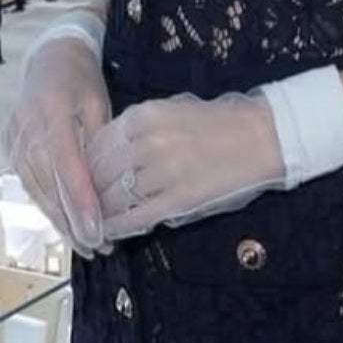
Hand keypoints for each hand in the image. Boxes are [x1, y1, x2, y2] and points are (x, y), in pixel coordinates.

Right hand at [3, 21, 110, 254]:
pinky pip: (29, 185)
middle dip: (73, 221)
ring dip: (60, 221)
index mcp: (51, 111)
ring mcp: (13, 141)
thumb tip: (108, 189)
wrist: (49, 61)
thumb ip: (99, 143)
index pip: (67, 165)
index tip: (97, 231)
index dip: (81, 202)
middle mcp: (26, 129)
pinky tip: (66, 226)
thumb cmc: (82, 82)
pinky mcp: (9, 150)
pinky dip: (48, 207)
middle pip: (48, 185)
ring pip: (37, 191)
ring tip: (86, 244)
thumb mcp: (99, 104)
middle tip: (98, 247)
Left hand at [85, 91, 284, 240]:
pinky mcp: (180, 199)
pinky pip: (135, 218)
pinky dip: (117, 227)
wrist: (265, 135)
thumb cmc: (218, 122)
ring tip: (92, 223)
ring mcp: (163, 172)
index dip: (81, 168)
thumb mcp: (170, 110)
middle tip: (80, 207)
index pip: (94, 146)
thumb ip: (136, 128)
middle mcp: (147, 142)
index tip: (78, 180)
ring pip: (113, 198)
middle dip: (86, 194)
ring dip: (99, 213)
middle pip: (98, 174)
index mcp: (143, 116)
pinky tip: (110, 232)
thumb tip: (105, 152)